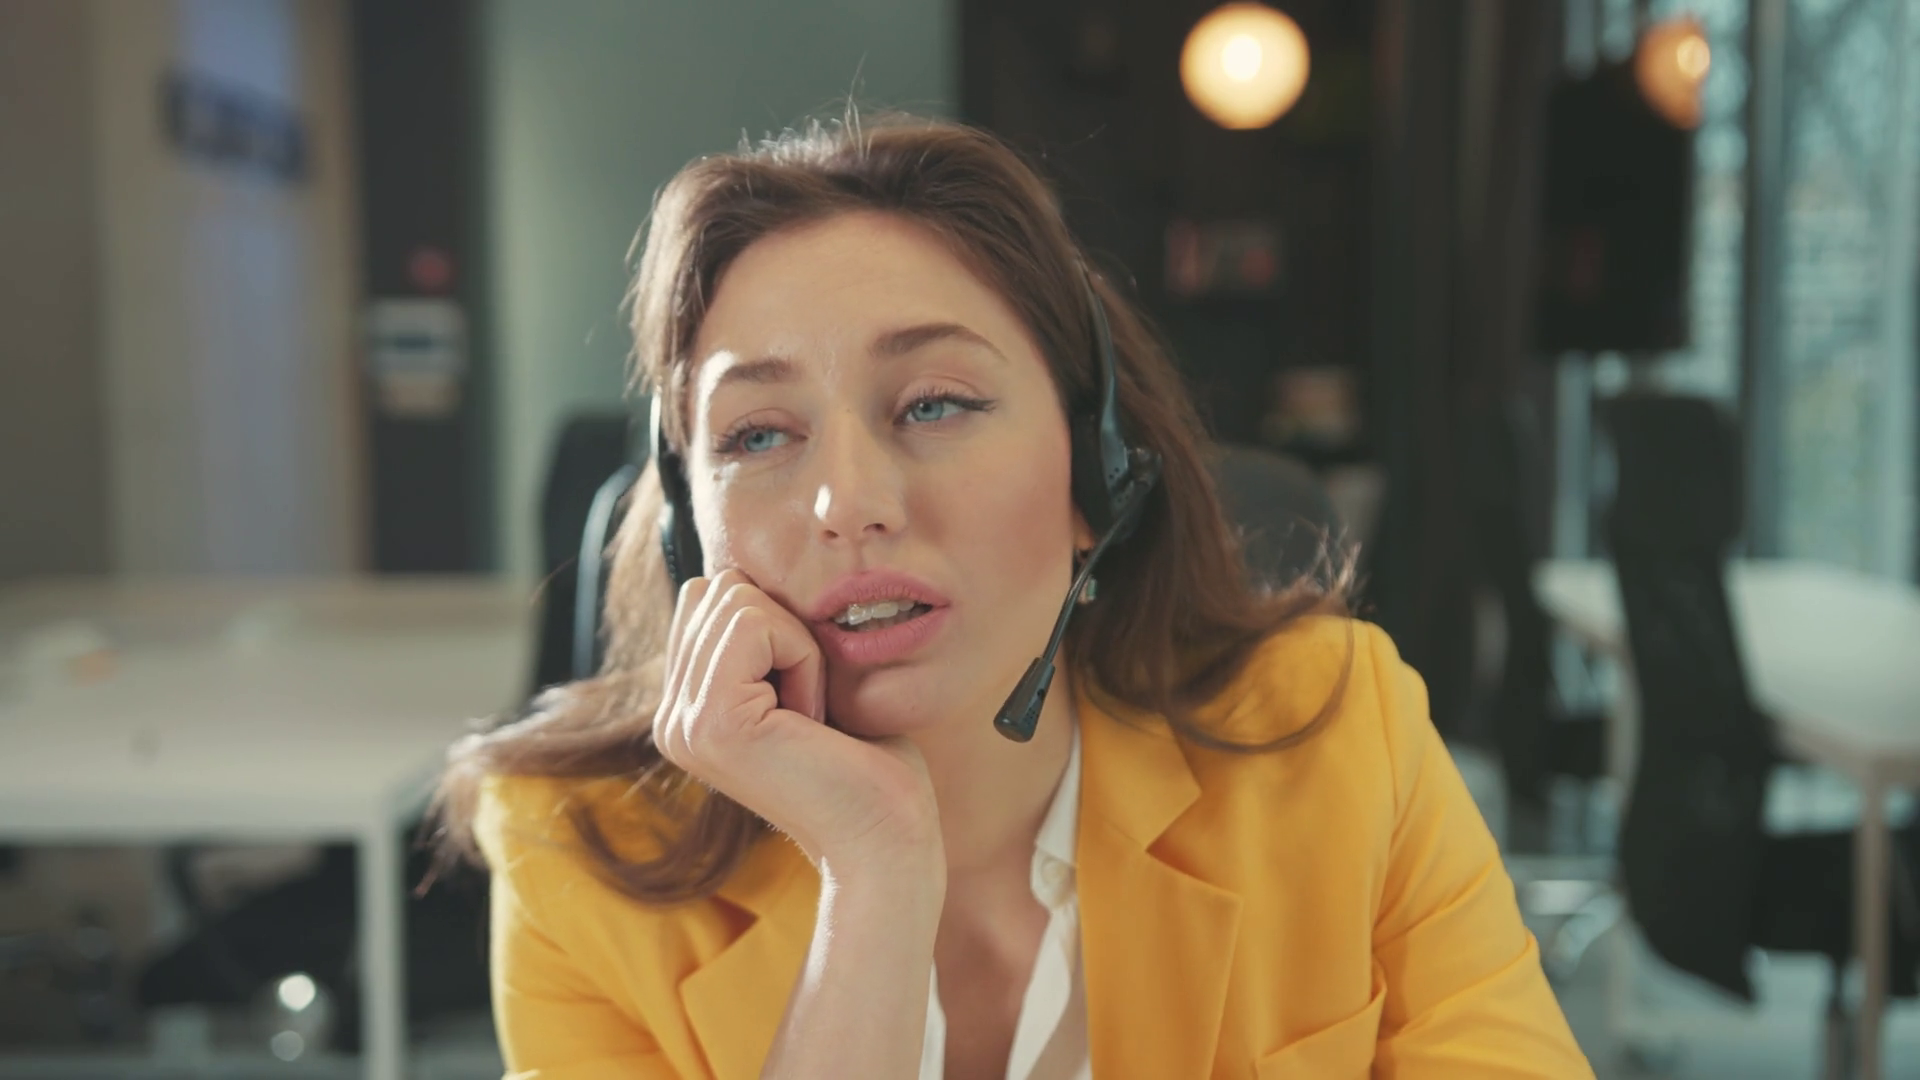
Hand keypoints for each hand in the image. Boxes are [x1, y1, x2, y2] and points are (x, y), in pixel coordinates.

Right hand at [651, 569, 942, 873]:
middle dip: (785, 630)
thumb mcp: (800, 682)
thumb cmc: (867, 763)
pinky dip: (803, 657)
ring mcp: (682, 723)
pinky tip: (811, 718)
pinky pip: (756, 624)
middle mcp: (672, 719)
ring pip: (736, 598)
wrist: (887, 839)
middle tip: (809, 709)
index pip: (709, 595)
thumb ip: (761, 636)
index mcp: (687, 710)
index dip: (778, 624)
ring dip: (798, 646)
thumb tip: (738, 569)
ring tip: (809, 716)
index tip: (805, 698)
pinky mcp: (711, 721)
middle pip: (719, 588)